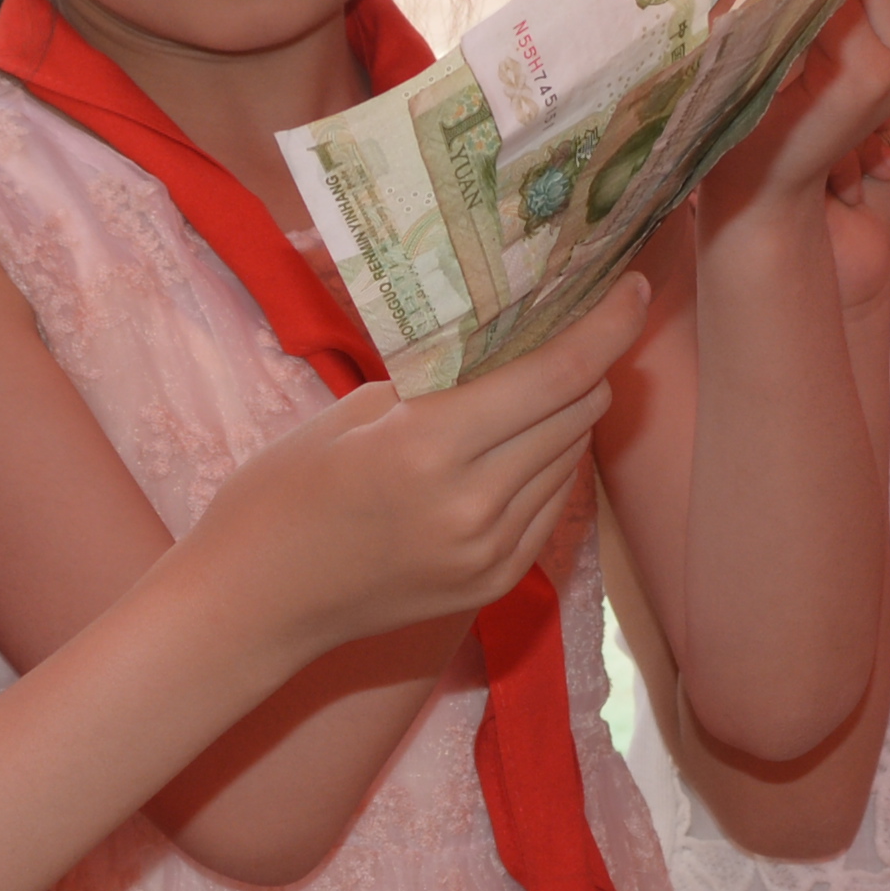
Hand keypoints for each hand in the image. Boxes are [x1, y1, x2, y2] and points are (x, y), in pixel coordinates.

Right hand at [196, 275, 649, 655]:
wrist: (254, 602)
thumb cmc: (281, 492)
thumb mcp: (352, 412)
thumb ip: (438, 381)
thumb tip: (510, 344)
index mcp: (429, 448)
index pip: (553, 374)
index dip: (607, 325)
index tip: (635, 287)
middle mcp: (474, 505)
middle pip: (576, 411)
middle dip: (589, 361)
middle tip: (583, 321)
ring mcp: (491, 552)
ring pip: (570, 457)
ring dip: (569, 412)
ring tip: (543, 379)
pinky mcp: (495, 583)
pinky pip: (550, 504)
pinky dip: (548, 463)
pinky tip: (519, 442)